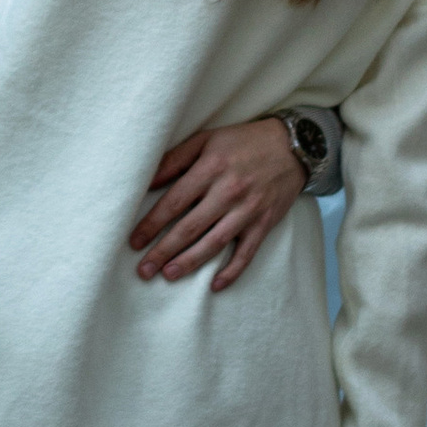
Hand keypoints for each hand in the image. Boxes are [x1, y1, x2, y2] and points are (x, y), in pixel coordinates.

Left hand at [128, 115, 305, 289]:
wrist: (293, 146)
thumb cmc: (242, 142)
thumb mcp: (206, 140)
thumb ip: (174, 160)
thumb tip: (146, 182)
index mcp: (211, 169)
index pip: (175, 202)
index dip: (152, 224)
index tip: (134, 241)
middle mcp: (229, 191)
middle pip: (190, 227)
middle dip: (163, 250)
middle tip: (144, 269)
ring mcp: (248, 210)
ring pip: (214, 242)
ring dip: (190, 262)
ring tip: (168, 275)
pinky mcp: (264, 223)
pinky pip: (247, 252)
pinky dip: (232, 271)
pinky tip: (215, 285)